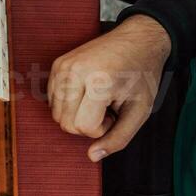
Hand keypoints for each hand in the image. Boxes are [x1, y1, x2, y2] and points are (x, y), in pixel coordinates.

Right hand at [48, 15, 171, 160]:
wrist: (138, 39)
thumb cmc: (142, 75)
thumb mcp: (140, 110)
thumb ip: (119, 138)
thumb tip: (92, 156)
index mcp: (98, 82)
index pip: (82, 126)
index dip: (101, 129)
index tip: (115, 113)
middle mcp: (75, 72)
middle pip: (65, 123)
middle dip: (86, 124)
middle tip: (107, 107)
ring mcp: (63, 66)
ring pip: (56, 114)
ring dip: (76, 115)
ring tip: (97, 99)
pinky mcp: (57, 65)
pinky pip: (53, 100)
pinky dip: (69, 104)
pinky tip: (88, 92)